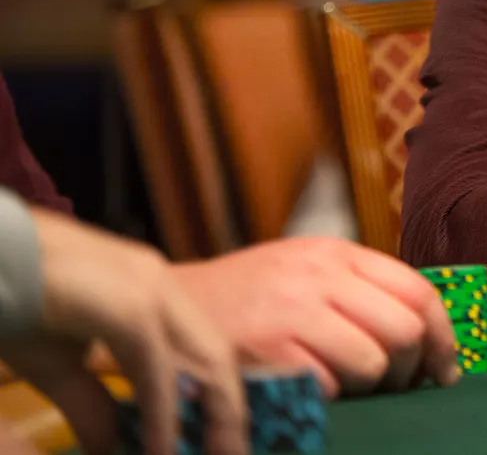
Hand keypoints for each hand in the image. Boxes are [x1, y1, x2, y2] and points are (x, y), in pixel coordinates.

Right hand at [0, 209, 244, 454]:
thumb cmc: (11, 305)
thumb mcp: (57, 365)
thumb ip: (91, 404)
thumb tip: (111, 448)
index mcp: (150, 291)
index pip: (203, 349)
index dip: (218, 398)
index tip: (223, 443)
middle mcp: (160, 284)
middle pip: (217, 354)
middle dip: (229, 412)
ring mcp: (148, 287)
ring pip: (205, 357)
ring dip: (215, 414)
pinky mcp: (128, 304)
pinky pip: (157, 367)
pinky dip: (164, 412)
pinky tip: (162, 449)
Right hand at [172, 238, 457, 397]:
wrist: (168, 305)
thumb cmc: (250, 296)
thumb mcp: (306, 270)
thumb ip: (360, 289)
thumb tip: (425, 332)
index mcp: (337, 253)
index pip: (418, 290)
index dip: (442, 336)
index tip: (444, 368)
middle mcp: (319, 277)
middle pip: (404, 330)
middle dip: (411, 369)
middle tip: (398, 386)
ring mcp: (291, 313)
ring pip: (372, 364)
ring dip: (372, 388)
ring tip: (352, 388)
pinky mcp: (265, 353)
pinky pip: (327, 387)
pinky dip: (329, 397)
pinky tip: (311, 391)